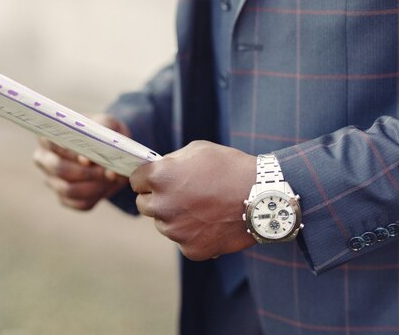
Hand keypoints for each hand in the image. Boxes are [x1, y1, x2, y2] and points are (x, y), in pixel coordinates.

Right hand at [33, 114, 129, 210]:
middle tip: (108, 171)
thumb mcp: (105, 125)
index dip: (70, 153)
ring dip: (94, 186)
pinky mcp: (65, 198)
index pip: (51, 144)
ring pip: (69, 190)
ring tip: (112, 178)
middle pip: (58, 169)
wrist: (110, 147)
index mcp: (48, 136)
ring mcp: (53, 180)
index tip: (89, 158)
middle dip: (86, 172)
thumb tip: (88, 160)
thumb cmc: (103, 132)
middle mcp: (45, 159)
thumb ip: (99, 137)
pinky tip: (108, 186)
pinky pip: (80, 203)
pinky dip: (97, 196)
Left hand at [130, 141, 256, 259]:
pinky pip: (183, 241)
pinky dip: (193, 234)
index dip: (148, 179)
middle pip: (145, 205)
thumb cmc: (230, 167)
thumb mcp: (197, 150)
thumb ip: (171, 161)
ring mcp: (175, 231)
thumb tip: (158, 169)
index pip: (136, 181)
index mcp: (158, 177)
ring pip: (164, 224)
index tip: (160, 179)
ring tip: (203, 207)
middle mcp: (161, 205)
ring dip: (175, 217)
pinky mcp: (190, 249)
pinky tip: (211, 222)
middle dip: (158, 199)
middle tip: (182, 194)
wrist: (262, 196)